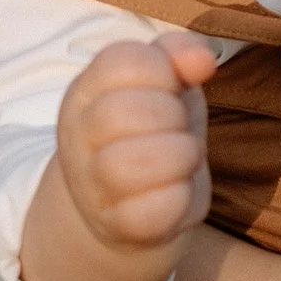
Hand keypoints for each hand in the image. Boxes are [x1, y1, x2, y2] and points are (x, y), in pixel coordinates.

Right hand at [53, 34, 218, 258]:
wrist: (128, 203)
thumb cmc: (151, 130)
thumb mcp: (162, 83)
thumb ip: (177, 54)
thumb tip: (203, 59)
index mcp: (86, 91)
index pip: (122, 62)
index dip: (163, 71)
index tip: (172, 87)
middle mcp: (78, 137)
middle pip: (123, 112)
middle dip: (173, 116)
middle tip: (179, 127)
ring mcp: (93, 185)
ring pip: (132, 165)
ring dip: (180, 155)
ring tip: (183, 157)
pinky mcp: (119, 225)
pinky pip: (152, 211)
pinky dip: (180, 197)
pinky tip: (179, 189)